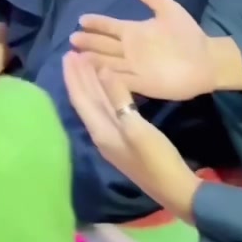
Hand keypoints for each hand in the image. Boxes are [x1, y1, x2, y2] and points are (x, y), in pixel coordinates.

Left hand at [63, 52, 200, 219]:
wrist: (173, 188)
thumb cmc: (156, 159)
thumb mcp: (137, 128)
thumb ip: (119, 99)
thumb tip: (103, 71)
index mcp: (101, 131)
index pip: (81, 98)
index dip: (73, 76)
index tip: (68, 54)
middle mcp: (101, 133)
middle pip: (85, 100)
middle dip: (78, 77)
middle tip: (72, 53)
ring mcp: (112, 138)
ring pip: (96, 105)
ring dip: (89, 84)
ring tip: (85, 64)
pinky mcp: (123, 139)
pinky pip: (107, 110)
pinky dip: (103, 94)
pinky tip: (107, 89)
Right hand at [70, 0, 221, 101]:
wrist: (207, 60)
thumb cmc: (187, 34)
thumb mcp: (166, 9)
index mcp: (134, 32)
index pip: (109, 27)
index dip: (95, 23)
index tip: (80, 19)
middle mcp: (129, 50)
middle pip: (103, 46)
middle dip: (88, 42)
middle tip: (71, 39)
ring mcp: (133, 68)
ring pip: (107, 63)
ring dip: (92, 60)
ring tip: (76, 57)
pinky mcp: (141, 84)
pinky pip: (120, 80)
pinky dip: (107, 77)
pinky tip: (94, 74)